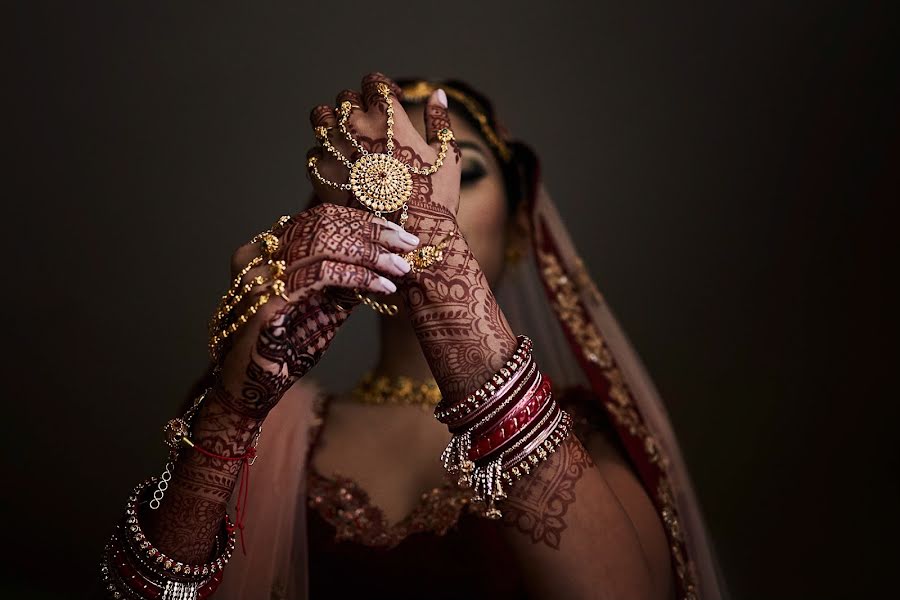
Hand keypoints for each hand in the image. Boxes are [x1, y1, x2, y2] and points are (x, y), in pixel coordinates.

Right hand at [212, 202, 419, 419]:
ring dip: (370, 254)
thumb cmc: (286, 345)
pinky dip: (357, 276)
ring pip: (323, 244)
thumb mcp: (323, 303)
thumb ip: (346, 278)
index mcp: (266, 248)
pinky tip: (382, 285)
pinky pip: (320, 275)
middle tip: (407, 245)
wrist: (251, 386)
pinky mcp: (266, 301)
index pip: (320, 217)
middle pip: (323, 224)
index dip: (363, 221)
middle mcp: (257, 254)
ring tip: (399, 267)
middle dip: (372, 233)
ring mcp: (258, 276)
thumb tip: (388, 257)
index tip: (399, 234)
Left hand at [307, 72, 462, 225]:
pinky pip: (314, 154)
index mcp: (388, 116)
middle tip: (368, 127)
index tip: (387, 100)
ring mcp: (335, 150)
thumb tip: (437, 94)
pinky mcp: (322, 176)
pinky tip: (341, 170)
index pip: (372, 83)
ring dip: (332, 125)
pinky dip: (325, 158)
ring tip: (346, 142)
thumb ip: (440, 120)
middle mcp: (357, 126)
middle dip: (356, 108)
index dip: (380, 88)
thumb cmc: (436, 197)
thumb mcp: (447, 155)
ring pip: (321, 119)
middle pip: (344, 100)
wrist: (413, 237)